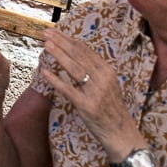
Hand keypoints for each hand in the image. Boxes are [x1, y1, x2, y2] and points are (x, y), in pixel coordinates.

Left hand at [38, 28, 135, 154]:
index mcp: (107, 71)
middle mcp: (103, 79)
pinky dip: (55, 80)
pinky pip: (68, 90)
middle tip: (45, 32)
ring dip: (59, 55)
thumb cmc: (111, 109)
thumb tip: (73, 55)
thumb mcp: (107, 85)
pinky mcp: (87, 106)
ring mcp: (95, 92)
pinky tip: (44, 72)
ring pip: (74, 69)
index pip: (85, 51)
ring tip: (45, 45)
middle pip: (79, 56)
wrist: (122, 134)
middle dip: (61, 42)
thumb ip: (93, 71)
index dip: (68, 39)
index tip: (54, 31)